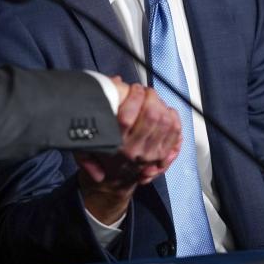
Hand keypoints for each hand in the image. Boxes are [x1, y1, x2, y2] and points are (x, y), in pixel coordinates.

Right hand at [77, 82, 180, 223]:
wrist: (113, 182)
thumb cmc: (101, 154)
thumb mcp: (88, 137)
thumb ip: (95, 111)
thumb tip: (114, 82)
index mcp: (115, 143)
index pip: (127, 116)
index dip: (133, 95)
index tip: (132, 88)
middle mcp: (134, 149)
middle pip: (151, 115)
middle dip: (150, 96)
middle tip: (144, 91)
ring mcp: (151, 153)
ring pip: (165, 121)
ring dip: (161, 104)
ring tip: (153, 99)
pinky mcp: (162, 154)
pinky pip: (175, 131)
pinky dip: (173, 117)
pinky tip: (164, 110)